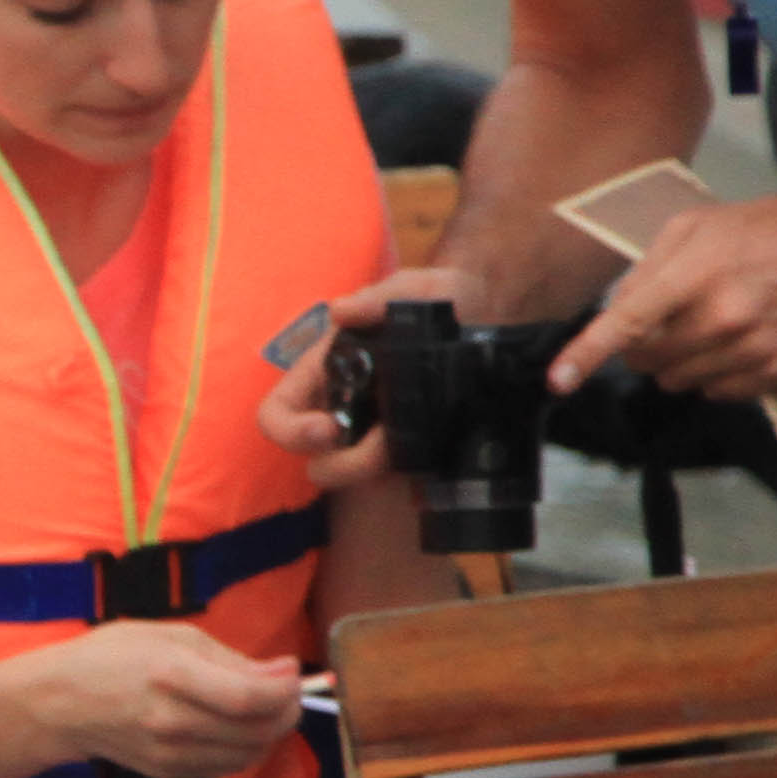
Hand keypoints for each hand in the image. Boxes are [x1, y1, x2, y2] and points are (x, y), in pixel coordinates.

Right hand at [12, 623, 304, 777]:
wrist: (61, 704)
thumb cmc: (112, 656)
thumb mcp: (170, 635)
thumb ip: (228, 658)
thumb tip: (280, 674)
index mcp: (171, 676)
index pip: (248, 698)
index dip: (285, 689)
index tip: (293, 671)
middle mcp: (173, 721)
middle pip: (257, 731)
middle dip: (288, 710)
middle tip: (289, 688)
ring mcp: (171, 754)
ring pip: (249, 754)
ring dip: (272, 731)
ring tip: (267, 706)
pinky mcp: (170, 773)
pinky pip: (228, 767)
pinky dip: (247, 748)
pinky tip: (241, 726)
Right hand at [258, 266, 473, 492]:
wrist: (500, 323)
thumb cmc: (445, 300)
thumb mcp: (414, 291)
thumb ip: (379, 298)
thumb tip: (339, 311)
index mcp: (327, 374)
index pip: (276, 416)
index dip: (290, 432)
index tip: (329, 428)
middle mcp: (346, 411)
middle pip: (317, 463)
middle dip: (347, 464)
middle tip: (384, 444)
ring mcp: (378, 439)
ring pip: (357, 481)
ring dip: (380, 472)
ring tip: (417, 444)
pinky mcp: (415, 455)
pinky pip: (403, 487)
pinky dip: (416, 485)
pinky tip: (438, 458)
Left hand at [555, 182, 776, 398]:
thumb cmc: (772, 228)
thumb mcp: (697, 226)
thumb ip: (648, 268)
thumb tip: (618, 311)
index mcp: (697, 274)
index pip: (628, 324)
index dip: (586, 355)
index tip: (559, 380)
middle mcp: (725, 318)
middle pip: (649, 361)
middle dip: (643, 345)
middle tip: (666, 320)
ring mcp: (756, 350)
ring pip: (681, 382)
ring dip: (680, 362)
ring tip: (710, 324)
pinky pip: (721, 394)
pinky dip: (716, 376)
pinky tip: (737, 342)